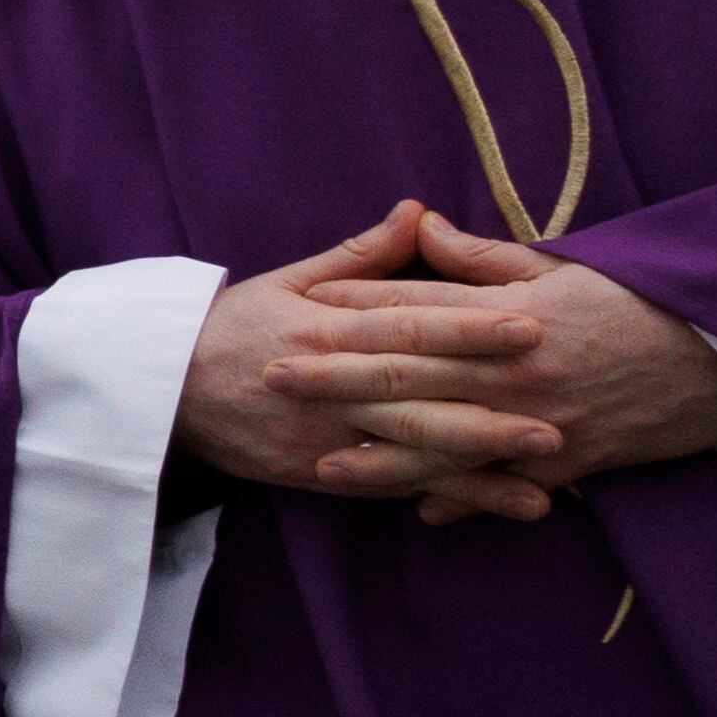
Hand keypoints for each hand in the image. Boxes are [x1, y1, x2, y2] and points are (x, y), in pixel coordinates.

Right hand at [178, 203, 559, 511]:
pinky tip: (482, 505)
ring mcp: (321, 435)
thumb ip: (362, 254)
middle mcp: (329, 385)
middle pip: (418, 396)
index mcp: (327, 329)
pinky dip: (433, 495)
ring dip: (475, 463)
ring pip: (406, 450)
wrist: (158, 392)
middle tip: (558, 415)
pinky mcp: (314, 473)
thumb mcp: (288, 280)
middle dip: (489, 408)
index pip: (410, 326)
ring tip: (540, 474)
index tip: (530, 327)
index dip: (470, 328)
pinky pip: (381, 486)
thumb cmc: (231, 328)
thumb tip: (418, 211)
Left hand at [300, 217, 716, 524]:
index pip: (414, 309)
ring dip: (379, 456)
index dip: (351, 310)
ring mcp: (538, 421)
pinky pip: (502, 485)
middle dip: (335, 379)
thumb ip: (481, 257)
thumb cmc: (643, 301)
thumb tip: (415, 224)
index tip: (298, 309)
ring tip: (322, 464)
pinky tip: (416, 509)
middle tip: (272, 377)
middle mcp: (512, 370)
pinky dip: (461, 498)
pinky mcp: (569, 461)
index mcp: (508, 315)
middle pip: (408, 375)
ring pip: (443, 443)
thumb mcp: (562, 267)